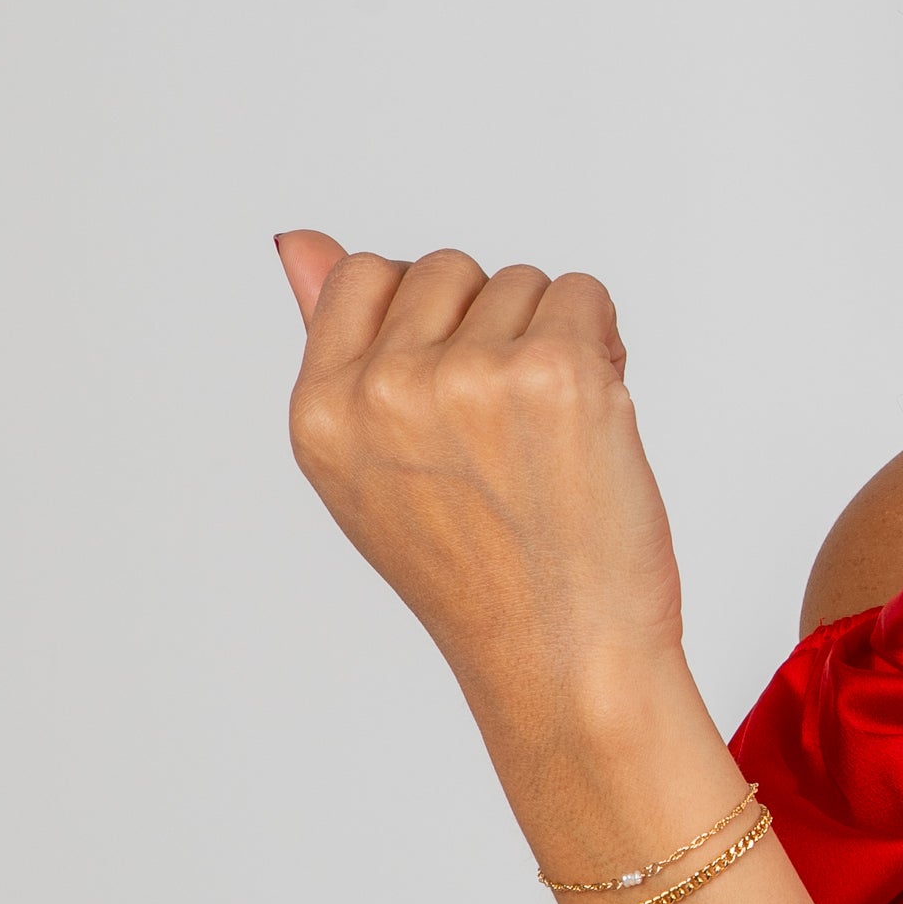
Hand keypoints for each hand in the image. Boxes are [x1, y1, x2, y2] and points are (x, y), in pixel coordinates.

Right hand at [278, 234, 683, 724]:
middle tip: (509, 430)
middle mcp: (382, 390)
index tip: (455, 391)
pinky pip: (585, 296)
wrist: (565, 662)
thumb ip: (337, 346)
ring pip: (523, 282)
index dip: (427, 321)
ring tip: (549, 440)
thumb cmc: (481, 577)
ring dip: (552, 341)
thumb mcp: (370, 469)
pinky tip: (593, 426)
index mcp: (320, 412)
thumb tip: (298, 241)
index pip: (362, 275)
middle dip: (492, 328)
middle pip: (448, 269)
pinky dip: (604, 349)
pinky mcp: (556, 372)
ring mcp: (469, 377)